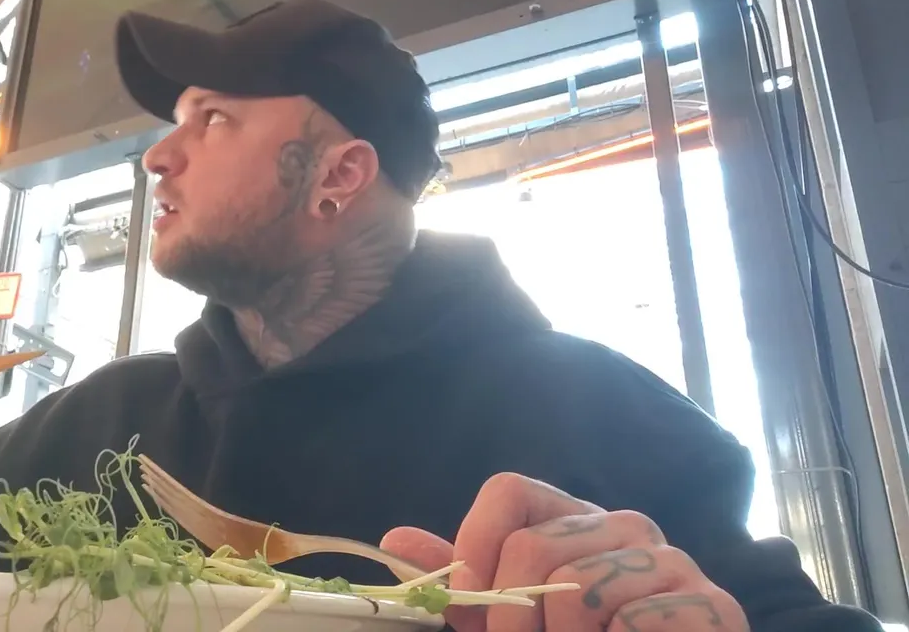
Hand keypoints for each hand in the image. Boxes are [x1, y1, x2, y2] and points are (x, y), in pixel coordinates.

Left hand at [382, 473, 749, 631]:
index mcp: (575, 520)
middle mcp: (627, 526)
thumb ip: (464, 581)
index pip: (507, 490)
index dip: (474, 546)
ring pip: (578, 589)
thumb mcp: (513, 616)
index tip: (467, 608)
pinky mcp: (714, 605)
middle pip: (532, 546)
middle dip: (510, 619)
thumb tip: (394, 540)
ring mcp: (674, 561)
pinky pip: (633, 620)